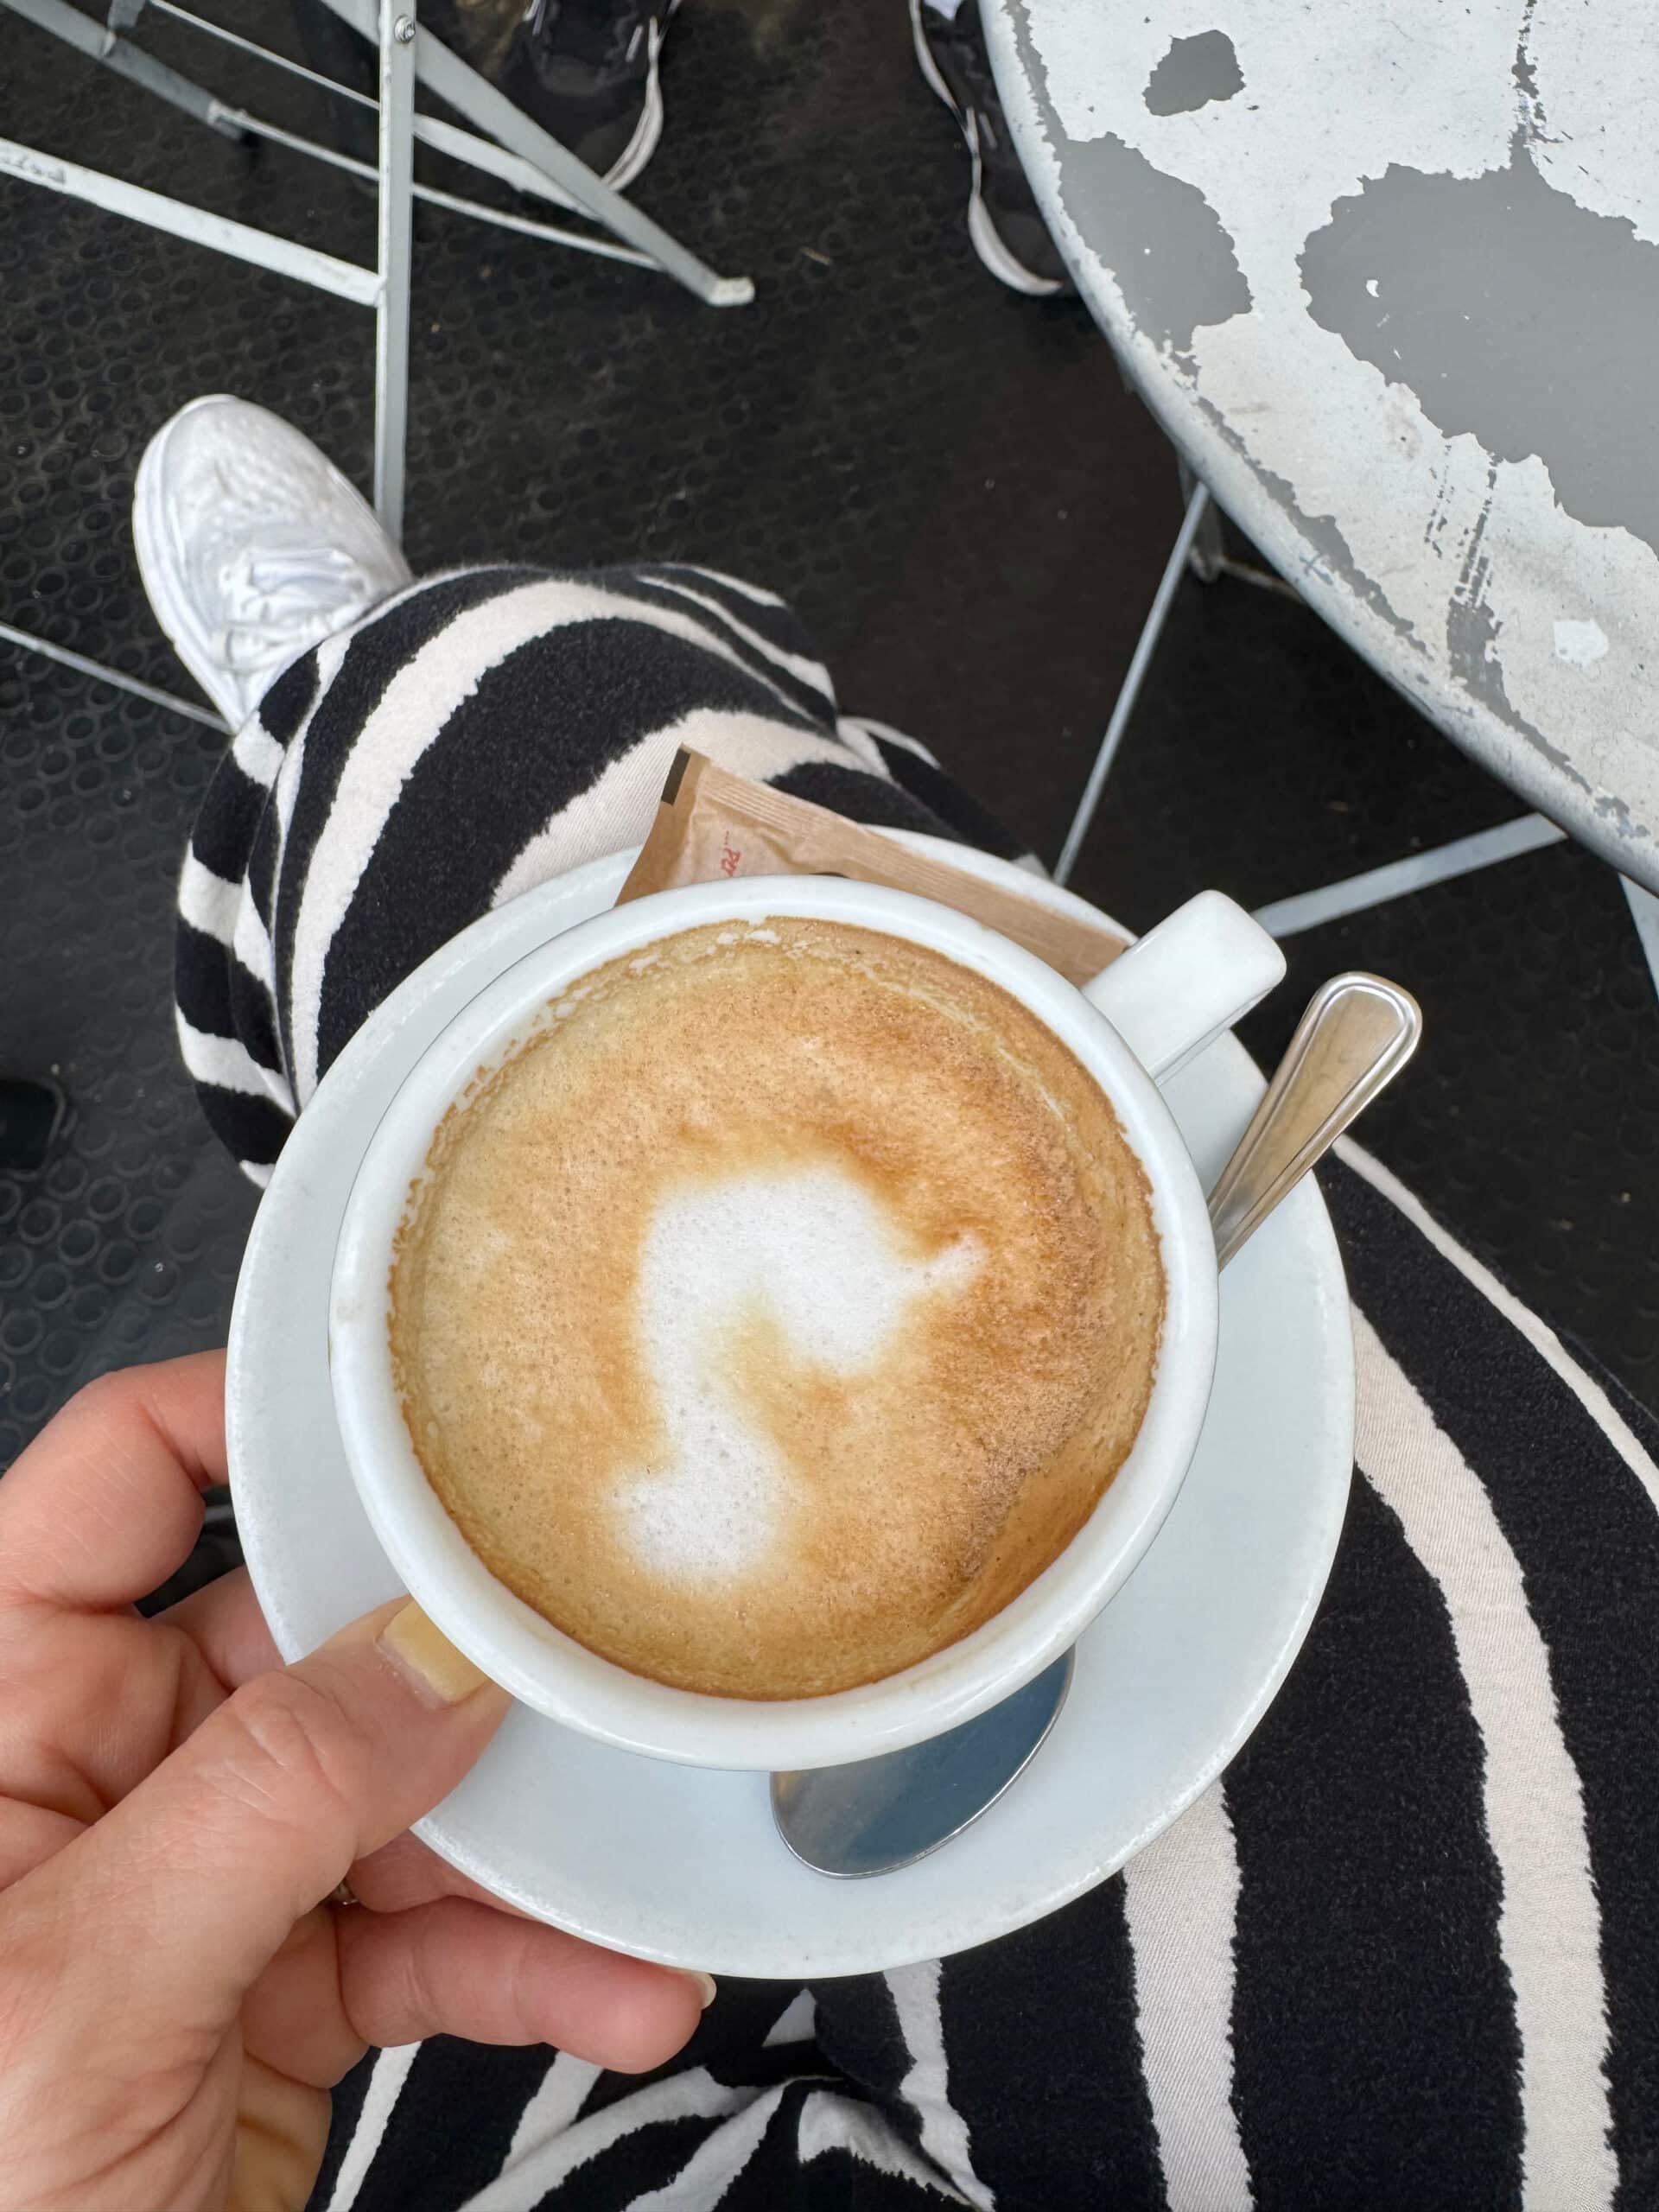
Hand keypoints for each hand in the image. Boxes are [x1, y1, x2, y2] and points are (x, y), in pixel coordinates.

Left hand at [0, 1354, 707, 2211]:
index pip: (123, 1478)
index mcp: (2, 1712)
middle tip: (586, 1646)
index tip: (421, 1398)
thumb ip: (269, 1799)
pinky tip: (614, 1985)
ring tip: (639, 1869)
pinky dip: (529, 1962)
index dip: (259, 1410)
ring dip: (528, 1844)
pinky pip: (425, 1935)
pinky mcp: (278, 1992)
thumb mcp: (85, 1988)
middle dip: (454, 1655)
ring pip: (396, 1793)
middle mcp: (105, 1773)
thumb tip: (436, 1659)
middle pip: (309, 1632)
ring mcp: (202, 1881)